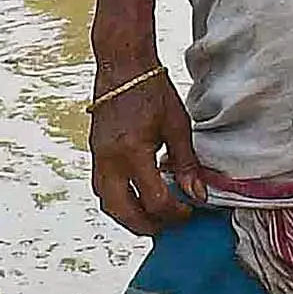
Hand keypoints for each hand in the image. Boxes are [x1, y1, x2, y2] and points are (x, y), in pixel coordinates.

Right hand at [88, 62, 205, 234]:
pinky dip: (120, 201)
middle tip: (169, 225)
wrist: (122, 68)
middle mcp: (110, 160)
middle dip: (148, 225)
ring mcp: (99, 158)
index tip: (189, 210)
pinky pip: (102, 188)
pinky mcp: (96, 154)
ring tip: (153, 218)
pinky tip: (138, 197)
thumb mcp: (177, 126)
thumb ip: (186, 164)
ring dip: (129, 217)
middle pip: (123, 212)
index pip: (153, 200)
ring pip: (107, 204)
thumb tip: (197, 195)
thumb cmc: (152, 91)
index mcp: (133, 152)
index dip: (174, 213)